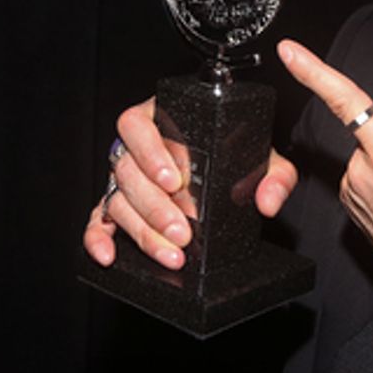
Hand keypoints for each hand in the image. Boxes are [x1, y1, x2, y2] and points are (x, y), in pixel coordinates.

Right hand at [83, 97, 298, 268]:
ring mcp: (124, 177)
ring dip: (142, 229)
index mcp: (162, 118)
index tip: (175, 180)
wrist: (231, 171)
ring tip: (171, 251)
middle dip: (155, 206)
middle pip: (128, 171)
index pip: (139, 126)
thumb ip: (274, 174)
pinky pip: (98, 219)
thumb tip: (268, 200)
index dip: (151, 153)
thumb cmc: (237, 153)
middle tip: (182, 230)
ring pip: (118, 200)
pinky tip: (108, 254)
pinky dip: (98, 237)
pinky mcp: (117, 204)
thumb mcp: (262, 157)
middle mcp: (136, 147)